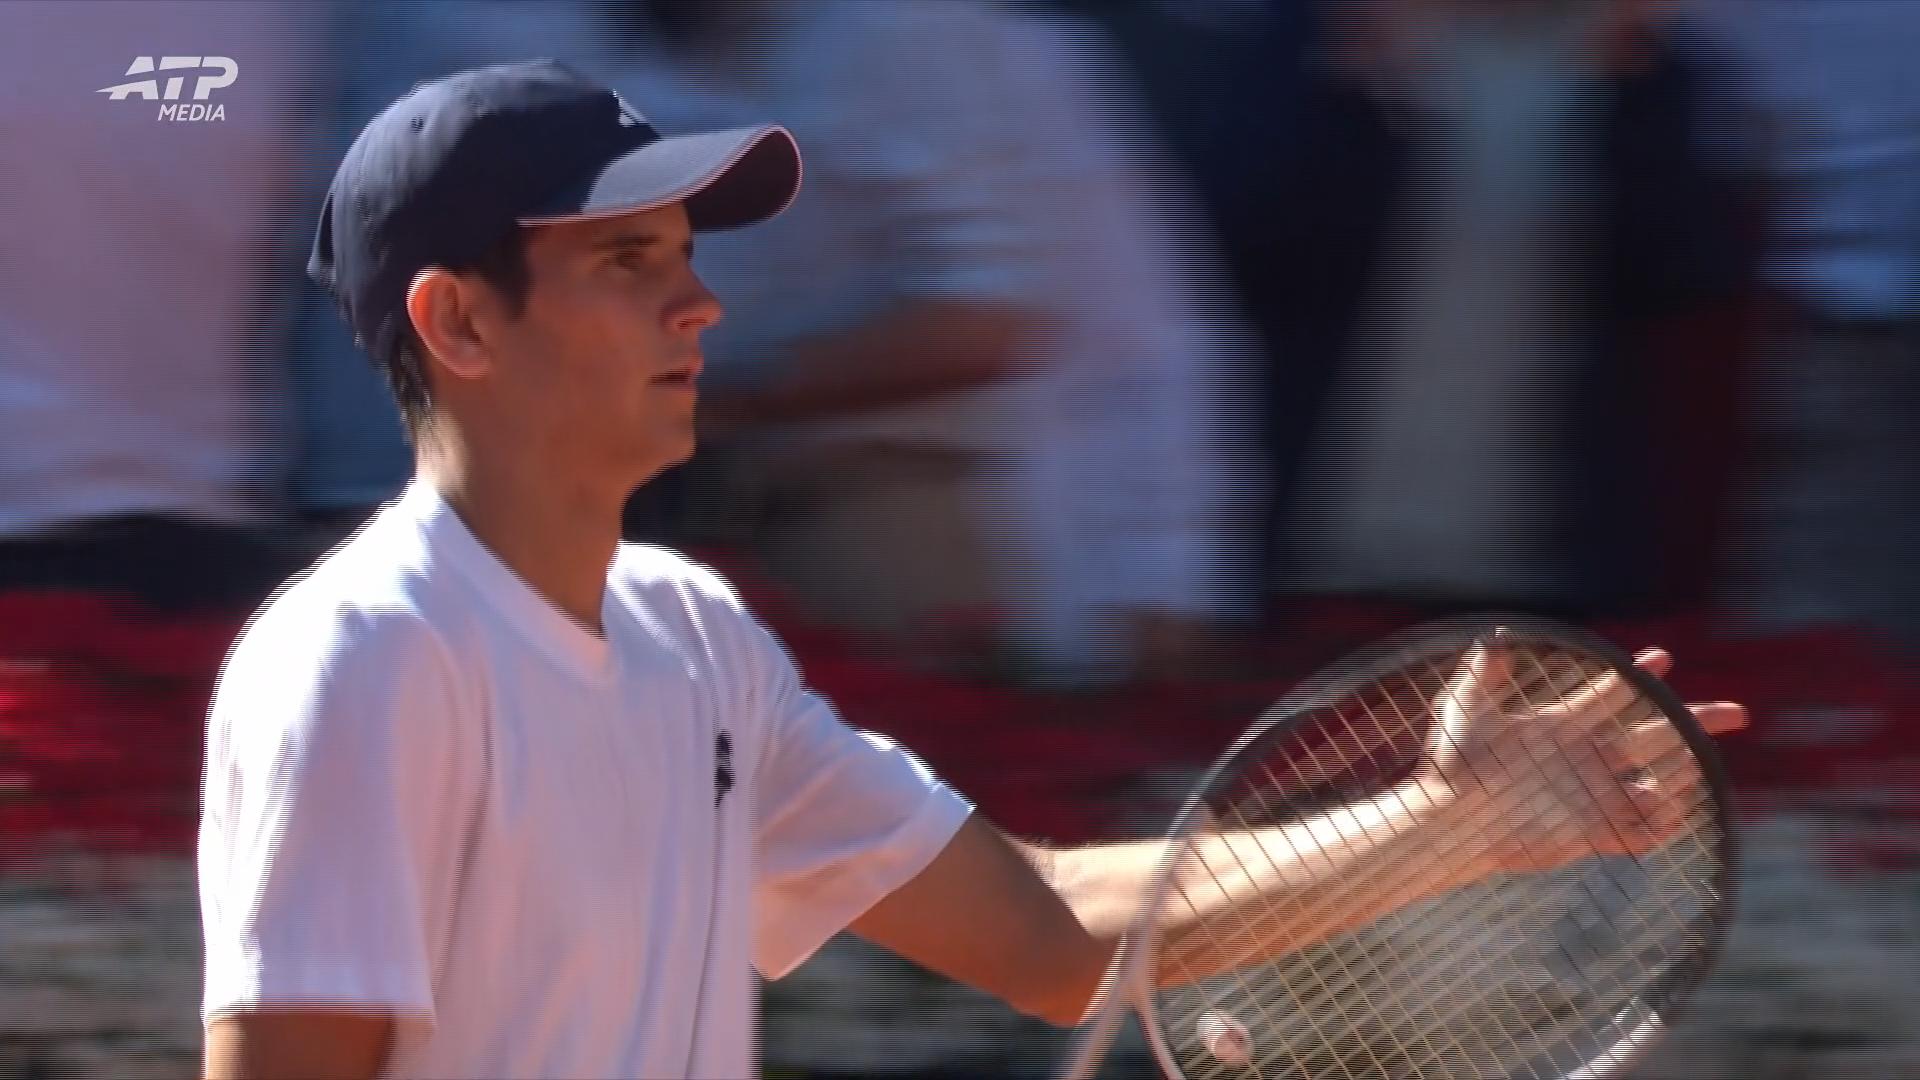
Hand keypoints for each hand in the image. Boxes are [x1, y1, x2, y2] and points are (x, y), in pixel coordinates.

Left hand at [1408, 638, 1746, 876]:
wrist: (1450, 821)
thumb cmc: (1452, 764)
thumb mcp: (1465, 706)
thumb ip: (1484, 670)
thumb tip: (1498, 632)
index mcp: (1563, 726)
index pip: (1614, 694)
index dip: (1641, 675)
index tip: (1663, 657)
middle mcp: (1586, 759)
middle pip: (1656, 735)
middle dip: (1696, 720)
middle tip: (1738, 712)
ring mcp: (1593, 796)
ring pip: (1660, 781)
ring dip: (1684, 770)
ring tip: (1692, 760)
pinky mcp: (1592, 833)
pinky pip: (1645, 830)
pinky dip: (1668, 819)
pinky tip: (1676, 803)